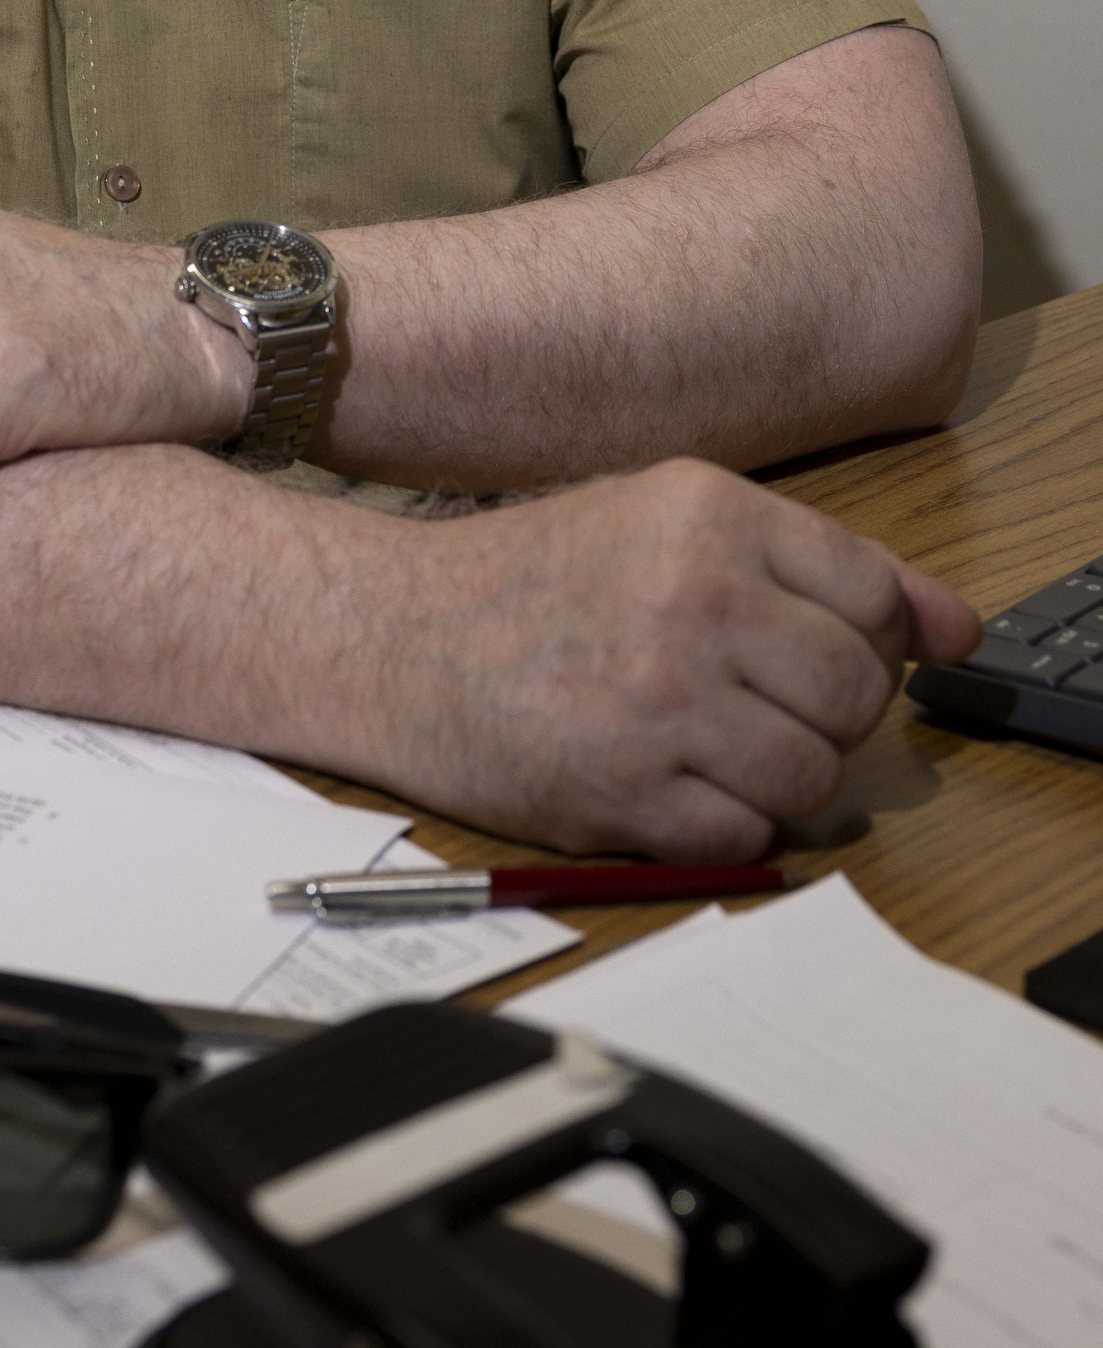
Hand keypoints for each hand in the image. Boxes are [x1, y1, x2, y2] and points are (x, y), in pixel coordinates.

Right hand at [367, 457, 980, 856]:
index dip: (863, 641)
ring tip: (707, 746)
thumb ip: (815, 566)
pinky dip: (721, 823)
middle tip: (751, 705)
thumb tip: (958, 628)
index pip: (875, 599)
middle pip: (858, 694)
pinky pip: (748, 834)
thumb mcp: (664, 523)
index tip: (815, 655)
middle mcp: (692, 598)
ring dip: (778, 776)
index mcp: (708, 513)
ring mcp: (660, 700)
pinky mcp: (625, 791)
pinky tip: (662, 780)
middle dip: (824, 714)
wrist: (388, 635)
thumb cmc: (529, 581)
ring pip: (816, 774)